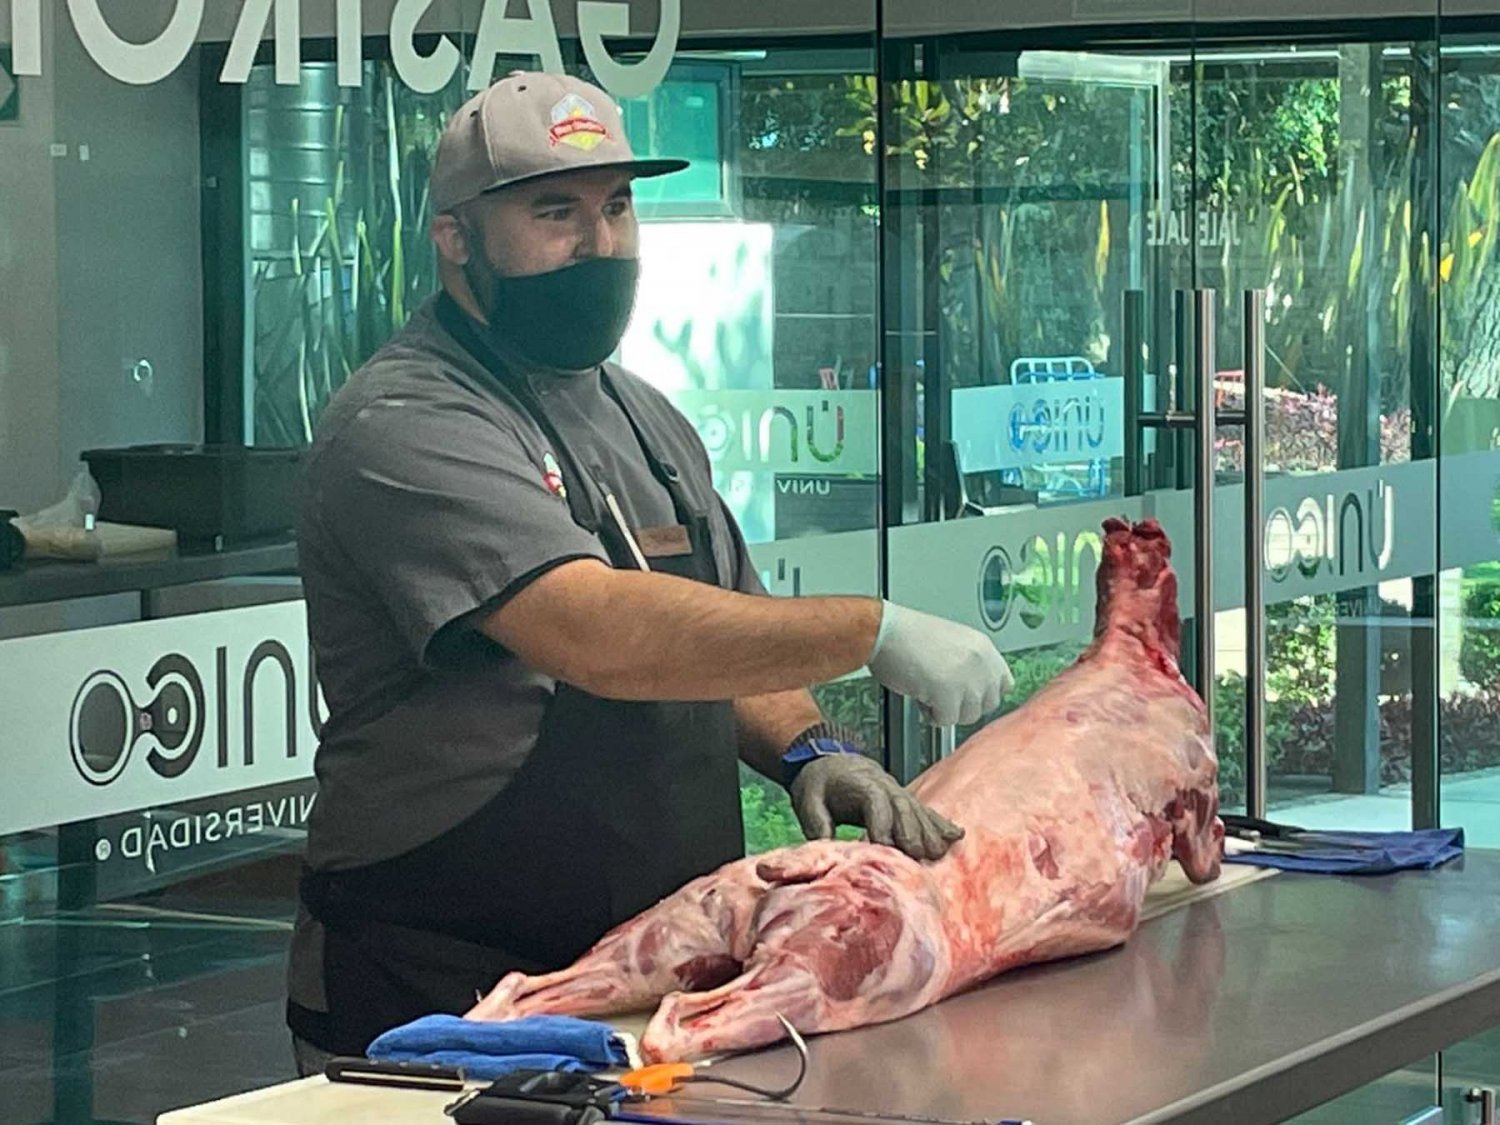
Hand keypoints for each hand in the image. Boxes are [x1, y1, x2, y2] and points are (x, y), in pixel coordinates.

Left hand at [790, 753, 963, 861]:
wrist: (829, 760)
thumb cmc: (819, 782)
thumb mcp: (807, 799)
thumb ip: (816, 821)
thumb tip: (825, 846)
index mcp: (860, 784)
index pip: (874, 802)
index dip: (881, 823)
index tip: (883, 847)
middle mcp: (884, 786)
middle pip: (902, 806)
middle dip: (911, 830)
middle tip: (918, 855)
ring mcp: (897, 792)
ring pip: (917, 809)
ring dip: (930, 830)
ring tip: (939, 852)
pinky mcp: (904, 800)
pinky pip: (925, 810)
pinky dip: (940, 823)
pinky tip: (956, 835)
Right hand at [865, 601, 1013, 726]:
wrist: (885, 631)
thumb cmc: (908, 635)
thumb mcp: (952, 641)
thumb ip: (971, 664)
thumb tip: (974, 688)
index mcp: (983, 647)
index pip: (1004, 683)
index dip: (985, 693)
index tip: (970, 695)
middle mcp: (981, 663)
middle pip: (989, 704)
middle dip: (966, 705)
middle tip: (945, 696)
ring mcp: (967, 680)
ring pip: (969, 715)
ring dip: (948, 710)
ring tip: (929, 693)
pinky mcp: (948, 694)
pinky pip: (946, 719)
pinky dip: (932, 715)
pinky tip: (921, 697)